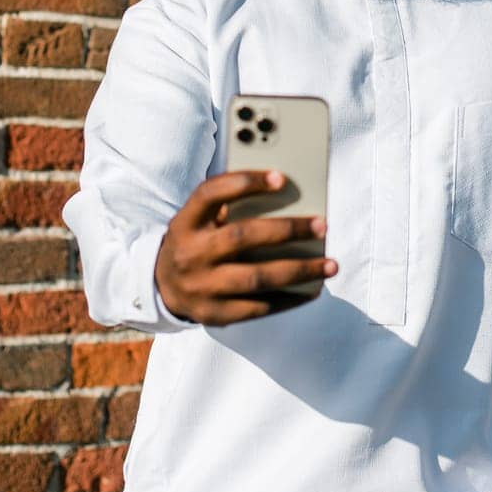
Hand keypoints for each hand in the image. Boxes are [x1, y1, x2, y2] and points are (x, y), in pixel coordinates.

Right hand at [155, 170, 337, 325]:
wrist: (161, 286)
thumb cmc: (196, 240)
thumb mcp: (199, 218)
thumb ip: (230, 204)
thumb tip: (287, 195)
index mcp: (186, 221)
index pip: (211, 194)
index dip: (244, 182)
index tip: (281, 177)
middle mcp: (191, 253)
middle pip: (241, 237)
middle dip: (286, 230)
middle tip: (322, 224)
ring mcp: (202, 287)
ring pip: (256, 278)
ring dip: (298, 270)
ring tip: (330, 264)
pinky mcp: (214, 314)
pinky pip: (258, 308)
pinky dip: (289, 299)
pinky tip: (312, 289)